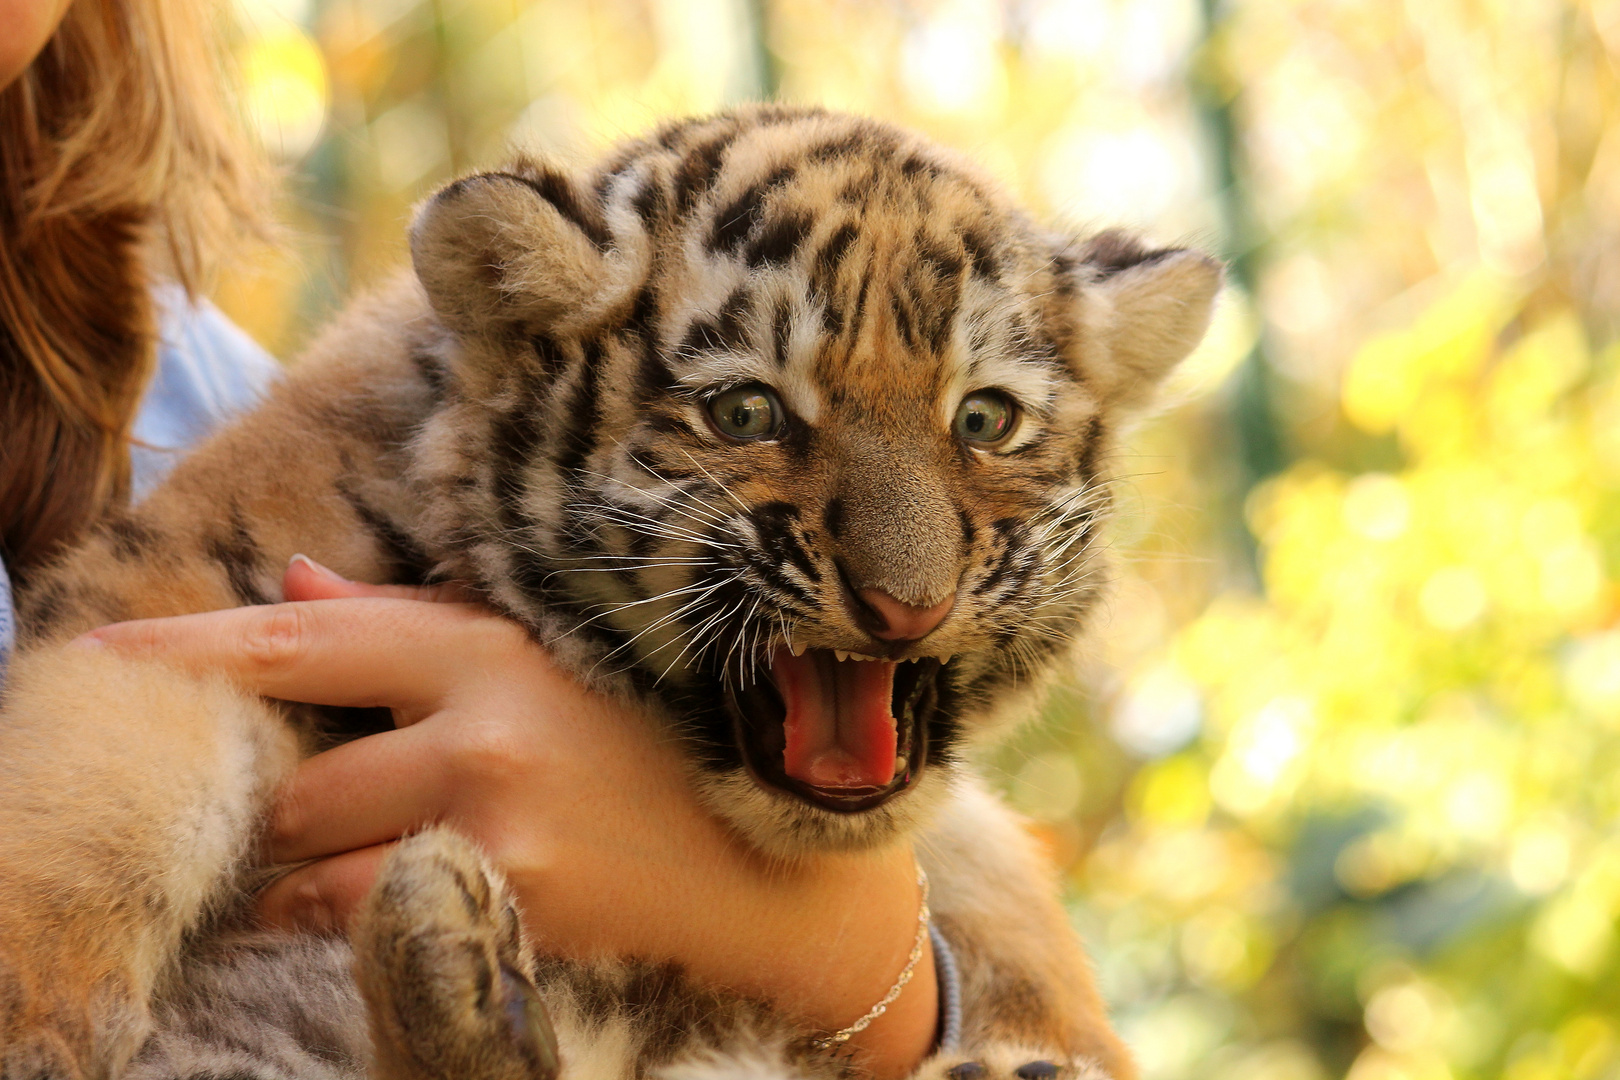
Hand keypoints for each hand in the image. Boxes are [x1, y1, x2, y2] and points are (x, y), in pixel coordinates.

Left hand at [80, 557, 936, 1077]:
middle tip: (311, 810)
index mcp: (487, 646)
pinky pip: (372, 923)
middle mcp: (481, 729)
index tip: (97, 664)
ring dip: (304, 875)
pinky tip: (410, 894)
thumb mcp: (543, 655)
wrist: (774, 861)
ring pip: (314, 867)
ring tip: (356, 861)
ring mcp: (495, 826)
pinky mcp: (513, 908)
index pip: (300, 642)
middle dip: (281, 807)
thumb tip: (287, 587)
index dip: (188, 653)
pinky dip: (357, 918)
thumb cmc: (654, 741)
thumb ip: (407, 621)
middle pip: (295, 780)